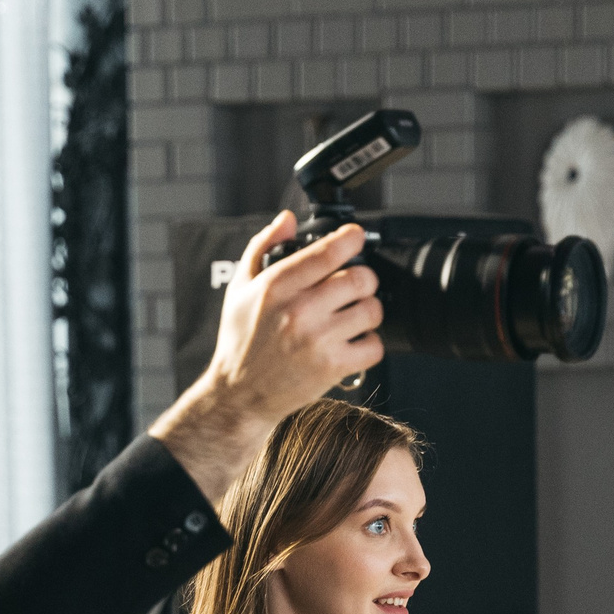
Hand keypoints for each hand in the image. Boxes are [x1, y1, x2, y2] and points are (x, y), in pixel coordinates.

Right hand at [147, 212, 384, 502]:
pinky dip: (370, 343)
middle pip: (361, 278)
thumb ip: (262, 247)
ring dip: (369, 310)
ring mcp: (318, 340)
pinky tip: (353, 341)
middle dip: (363, 278)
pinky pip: (374, 346)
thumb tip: (287, 219)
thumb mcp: (240, 288)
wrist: (240, 394)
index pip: (329, 252)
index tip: (355, 237)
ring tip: (353, 315)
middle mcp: (299, 311)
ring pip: (372, 310)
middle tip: (354, 285)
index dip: (352, 238)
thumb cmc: (241, 341)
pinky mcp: (332, 367)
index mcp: (278, 286)